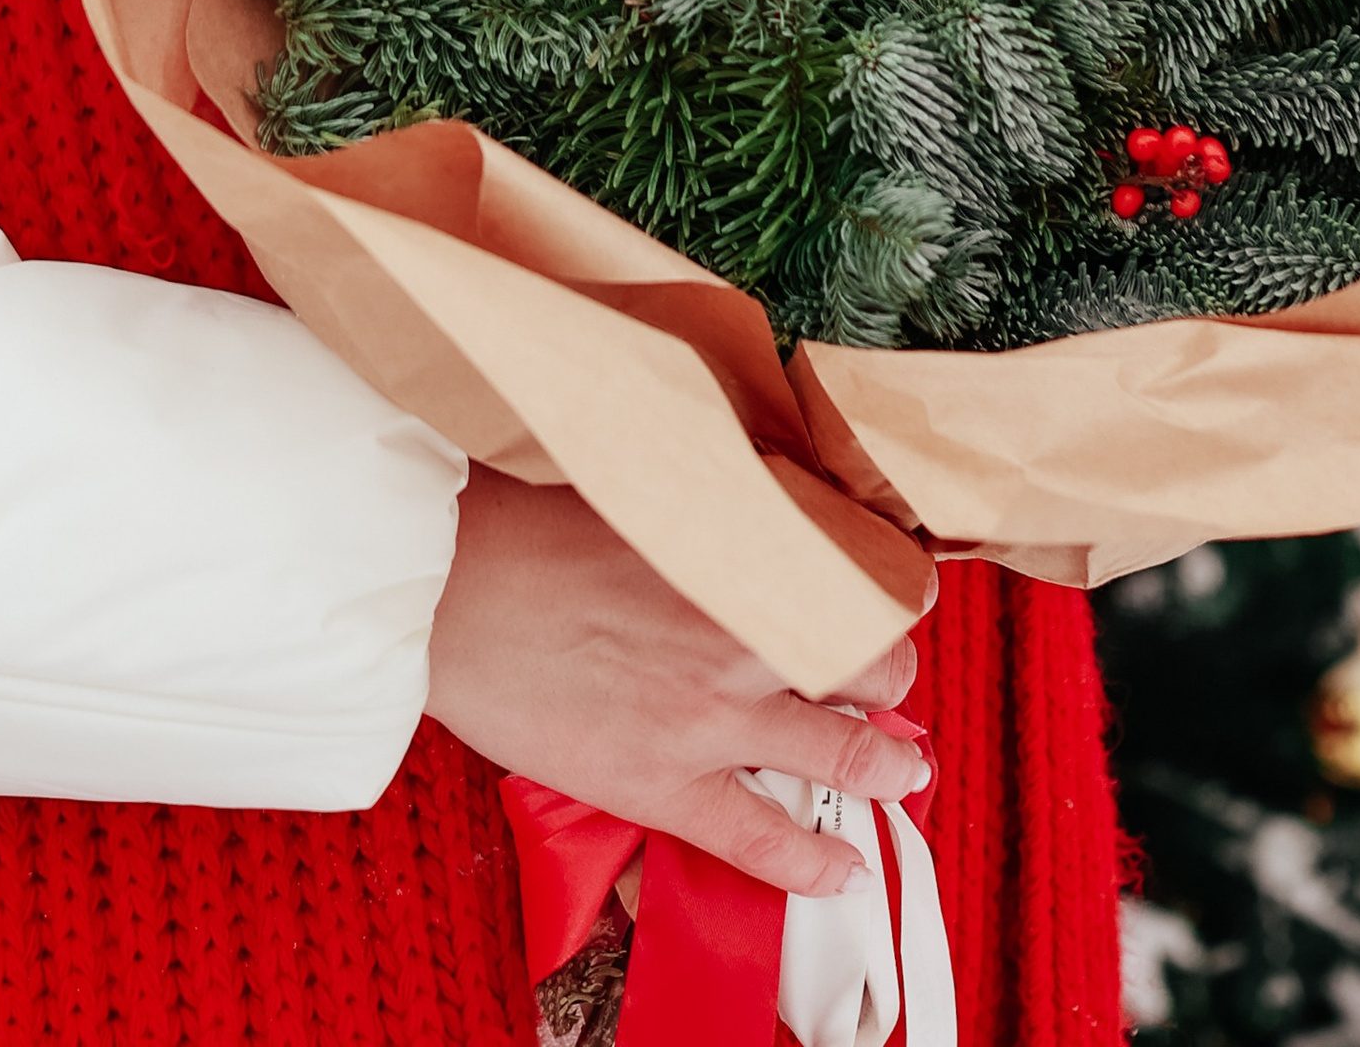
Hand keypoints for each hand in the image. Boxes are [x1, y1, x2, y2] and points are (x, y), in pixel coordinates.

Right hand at [424, 466, 917, 897]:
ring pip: (844, 754)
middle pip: (871, 662)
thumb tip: (766, 503)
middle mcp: (749, 636)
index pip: (862, 575)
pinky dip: (812, 864)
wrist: (456, 588)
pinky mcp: (666, 785)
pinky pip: (762, 840)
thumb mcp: (652, 489)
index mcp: (747, 556)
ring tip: (903, 770)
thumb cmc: (533, 526)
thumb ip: (720, 508)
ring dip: (885, 765)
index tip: (894, 594)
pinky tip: (841, 871)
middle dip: (888, 674)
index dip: (888, 590)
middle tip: (886, 680)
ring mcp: (712, 718)